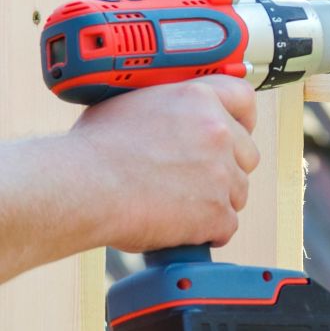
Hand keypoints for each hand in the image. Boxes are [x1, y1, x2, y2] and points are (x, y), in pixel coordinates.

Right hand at [68, 76, 258, 252]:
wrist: (82, 186)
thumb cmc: (95, 148)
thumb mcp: (136, 102)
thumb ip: (169, 105)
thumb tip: (174, 115)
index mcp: (199, 98)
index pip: (244, 99)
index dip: (243, 119)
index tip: (237, 132)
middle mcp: (217, 130)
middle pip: (246, 153)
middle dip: (227, 168)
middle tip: (197, 180)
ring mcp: (221, 171)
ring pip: (238, 191)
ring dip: (216, 201)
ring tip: (180, 206)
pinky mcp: (216, 210)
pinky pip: (227, 225)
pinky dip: (208, 231)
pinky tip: (181, 229)